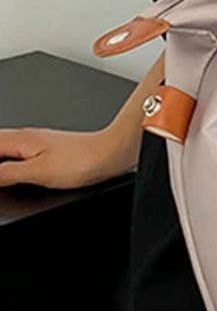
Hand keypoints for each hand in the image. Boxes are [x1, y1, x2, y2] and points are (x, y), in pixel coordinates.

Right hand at [0, 124, 137, 190]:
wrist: (112, 154)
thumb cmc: (82, 161)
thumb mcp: (38, 172)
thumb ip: (8, 173)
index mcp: (21, 140)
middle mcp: (29, 137)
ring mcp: (41, 142)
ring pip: (9, 146)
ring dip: (1, 155)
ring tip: (1, 172)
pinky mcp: (52, 149)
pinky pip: (22, 152)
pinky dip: (12, 159)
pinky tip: (15, 168)